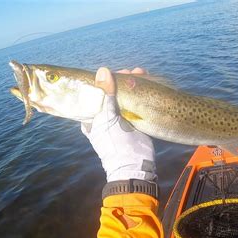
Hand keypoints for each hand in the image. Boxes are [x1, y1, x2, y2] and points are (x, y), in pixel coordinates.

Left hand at [81, 67, 155, 182]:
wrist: (135, 166)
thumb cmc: (115, 144)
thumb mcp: (108, 118)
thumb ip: (106, 95)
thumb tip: (103, 71)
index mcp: (91, 115)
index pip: (94, 92)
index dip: (103, 80)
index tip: (113, 72)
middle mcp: (104, 115)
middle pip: (111, 91)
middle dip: (121, 80)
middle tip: (131, 73)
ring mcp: (120, 117)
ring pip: (124, 95)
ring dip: (132, 83)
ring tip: (141, 73)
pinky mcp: (134, 120)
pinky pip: (136, 102)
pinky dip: (141, 92)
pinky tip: (147, 81)